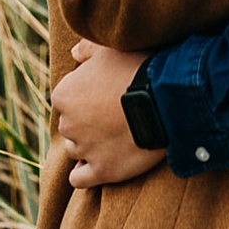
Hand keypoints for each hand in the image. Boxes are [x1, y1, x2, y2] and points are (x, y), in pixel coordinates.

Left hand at [53, 38, 166, 187]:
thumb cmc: (137, 68)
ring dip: (89, 145)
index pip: (67, 99)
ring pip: (77, 150)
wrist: (164, 98)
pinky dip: (85, 174)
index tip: (105, 94)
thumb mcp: (110, 49)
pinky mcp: (102, 171)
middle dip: (86, 122)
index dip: (86, 96)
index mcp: (64, 94)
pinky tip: (98, 164)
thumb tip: (74, 52)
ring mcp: (84, 149)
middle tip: (112, 114)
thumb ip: (87, 48)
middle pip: (71, 125)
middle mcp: (67, 124)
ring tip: (114, 137)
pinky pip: (80, 179)